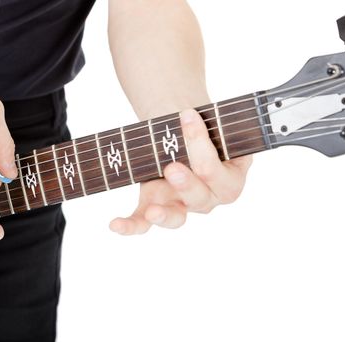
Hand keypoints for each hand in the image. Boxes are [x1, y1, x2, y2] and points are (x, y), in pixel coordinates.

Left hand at [109, 109, 251, 234]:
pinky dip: (130, 225)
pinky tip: (115, 225)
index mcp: (229, 180)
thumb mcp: (213, 127)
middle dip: (186, 181)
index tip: (187, 113)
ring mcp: (181, 205)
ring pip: (176, 218)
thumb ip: (209, 128)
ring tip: (152, 212)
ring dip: (164, 215)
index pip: (217, 171)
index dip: (202, 144)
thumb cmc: (204, 130)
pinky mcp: (155, 206)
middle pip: (199, 196)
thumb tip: (191, 114)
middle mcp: (208, 198)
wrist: (185, 134)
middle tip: (172, 168)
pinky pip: (143, 223)